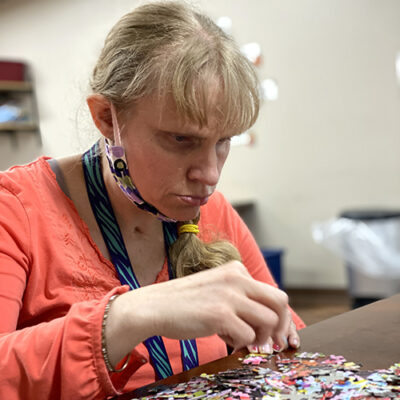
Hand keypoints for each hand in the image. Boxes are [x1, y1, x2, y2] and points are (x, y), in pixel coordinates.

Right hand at [106, 261, 289, 365]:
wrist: (154, 306)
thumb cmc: (185, 302)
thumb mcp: (217, 289)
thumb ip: (240, 298)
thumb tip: (267, 323)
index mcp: (236, 270)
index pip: (274, 293)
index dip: (281, 318)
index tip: (279, 336)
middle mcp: (237, 278)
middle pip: (280, 302)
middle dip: (282, 327)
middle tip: (272, 343)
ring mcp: (229, 295)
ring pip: (269, 321)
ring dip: (260, 338)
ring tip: (240, 340)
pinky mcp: (220, 313)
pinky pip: (247, 337)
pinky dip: (239, 344)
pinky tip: (223, 339)